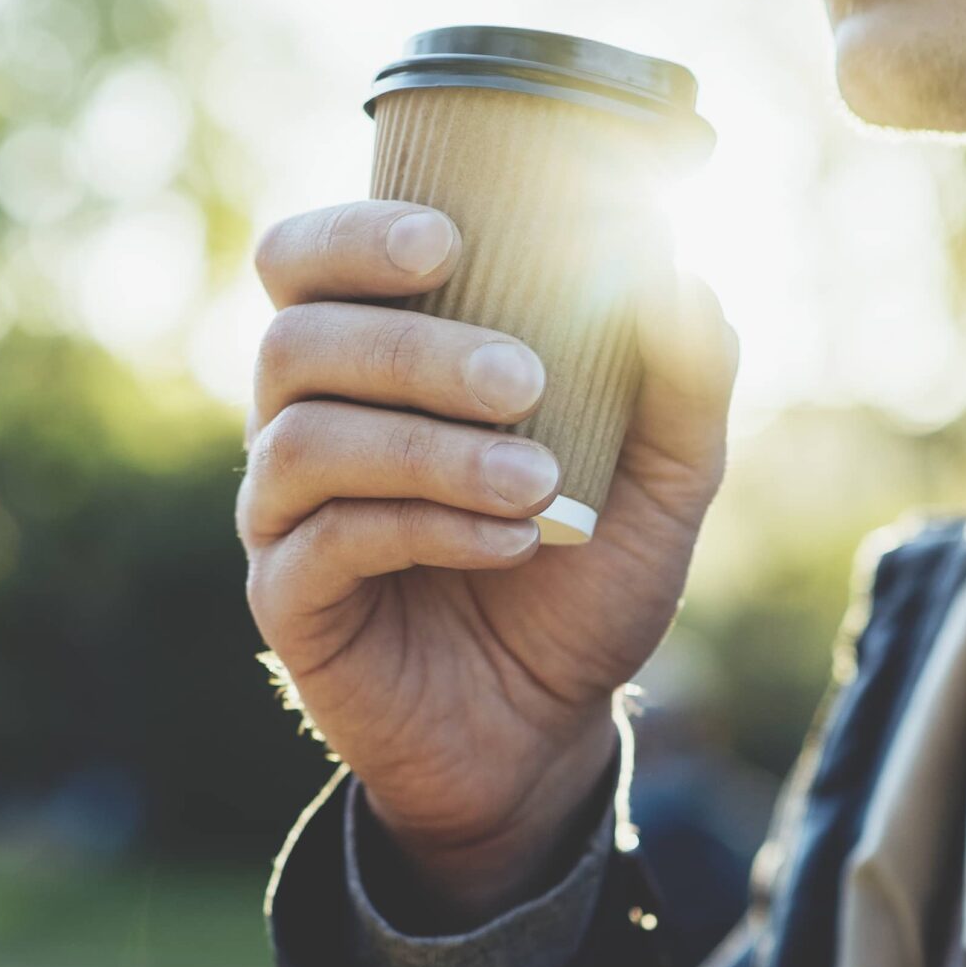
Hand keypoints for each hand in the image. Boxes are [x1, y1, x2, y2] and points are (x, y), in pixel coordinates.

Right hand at [239, 200, 739, 925]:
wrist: (548, 730)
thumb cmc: (580, 583)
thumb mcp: (661, 485)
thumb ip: (681, 382)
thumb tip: (680, 272)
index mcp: (371, 364)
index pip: (306, 262)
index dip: (353, 235)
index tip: (448, 241)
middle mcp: (305, 424)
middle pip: (296, 340)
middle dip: (411, 349)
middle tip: (524, 380)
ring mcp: (285, 514)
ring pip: (306, 439)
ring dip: (429, 448)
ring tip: (538, 484)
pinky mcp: (287, 600)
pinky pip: (327, 541)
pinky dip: (424, 527)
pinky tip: (507, 541)